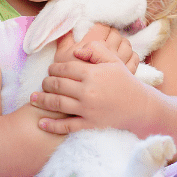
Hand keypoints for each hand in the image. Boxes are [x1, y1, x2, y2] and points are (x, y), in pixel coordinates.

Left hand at [31, 36, 148, 134]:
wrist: (144, 109)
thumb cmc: (126, 83)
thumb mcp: (114, 61)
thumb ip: (96, 50)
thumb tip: (76, 50)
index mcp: (92, 74)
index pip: (64, 68)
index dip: (54, 69)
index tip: (51, 70)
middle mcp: (88, 91)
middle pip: (57, 85)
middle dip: (46, 83)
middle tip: (43, 83)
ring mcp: (88, 109)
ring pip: (57, 104)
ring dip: (42, 101)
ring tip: (33, 99)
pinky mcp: (90, 125)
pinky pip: (67, 126)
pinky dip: (52, 126)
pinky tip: (41, 123)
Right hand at [52, 24, 138, 72]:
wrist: (78, 100)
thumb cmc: (67, 77)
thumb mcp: (61, 55)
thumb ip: (64, 38)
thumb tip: (64, 23)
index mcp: (94, 44)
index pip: (103, 27)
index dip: (100, 26)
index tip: (96, 30)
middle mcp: (110, 51)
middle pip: (116, 34)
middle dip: (110, 33)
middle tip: (104, 37)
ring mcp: (120, 63)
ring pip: (127, 45)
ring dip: (121, 42)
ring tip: (114, 46)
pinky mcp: (127, 73)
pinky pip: (134, 58)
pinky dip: (131, 54)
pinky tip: (122, 56)